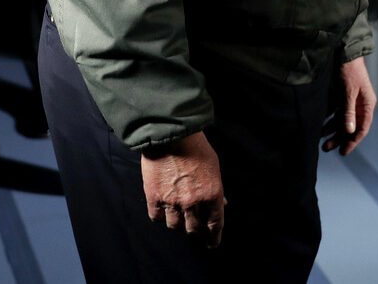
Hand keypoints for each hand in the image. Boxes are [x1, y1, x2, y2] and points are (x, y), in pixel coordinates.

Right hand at [141, 132, 225, 247]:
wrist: (169, 134)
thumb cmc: (195, 146)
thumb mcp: (214, 167)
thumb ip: (217, 188)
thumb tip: (223, 203)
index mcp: (212, 194)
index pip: (215, 224)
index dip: (213, 237)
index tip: (212, 243)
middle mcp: (193, 202)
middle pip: (194, 229)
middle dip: (195, 232)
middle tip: (195, 231)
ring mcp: (172, 201)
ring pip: (175, 226)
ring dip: (178, 224)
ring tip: (178, 217)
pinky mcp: (154, 197)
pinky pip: (157, 218)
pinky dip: (160, 216)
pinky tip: (162, 211)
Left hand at [321, 56, 375, 155]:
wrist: (343, 51)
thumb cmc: (349, 71)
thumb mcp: (347, 92)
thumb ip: (348, 112)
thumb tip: (349, 131)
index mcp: (367, 104)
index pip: (362, 128)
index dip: (352, 141)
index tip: (343, 152)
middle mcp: (360, 104)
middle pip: (351, 126)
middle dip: (339, 138)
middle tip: (326, 148)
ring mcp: (351, 99)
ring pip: (343, 120)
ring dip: (332, 130)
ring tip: (321, 139)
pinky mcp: (342, 94)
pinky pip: (337, 111)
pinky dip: (329, 119)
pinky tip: (321, 125)